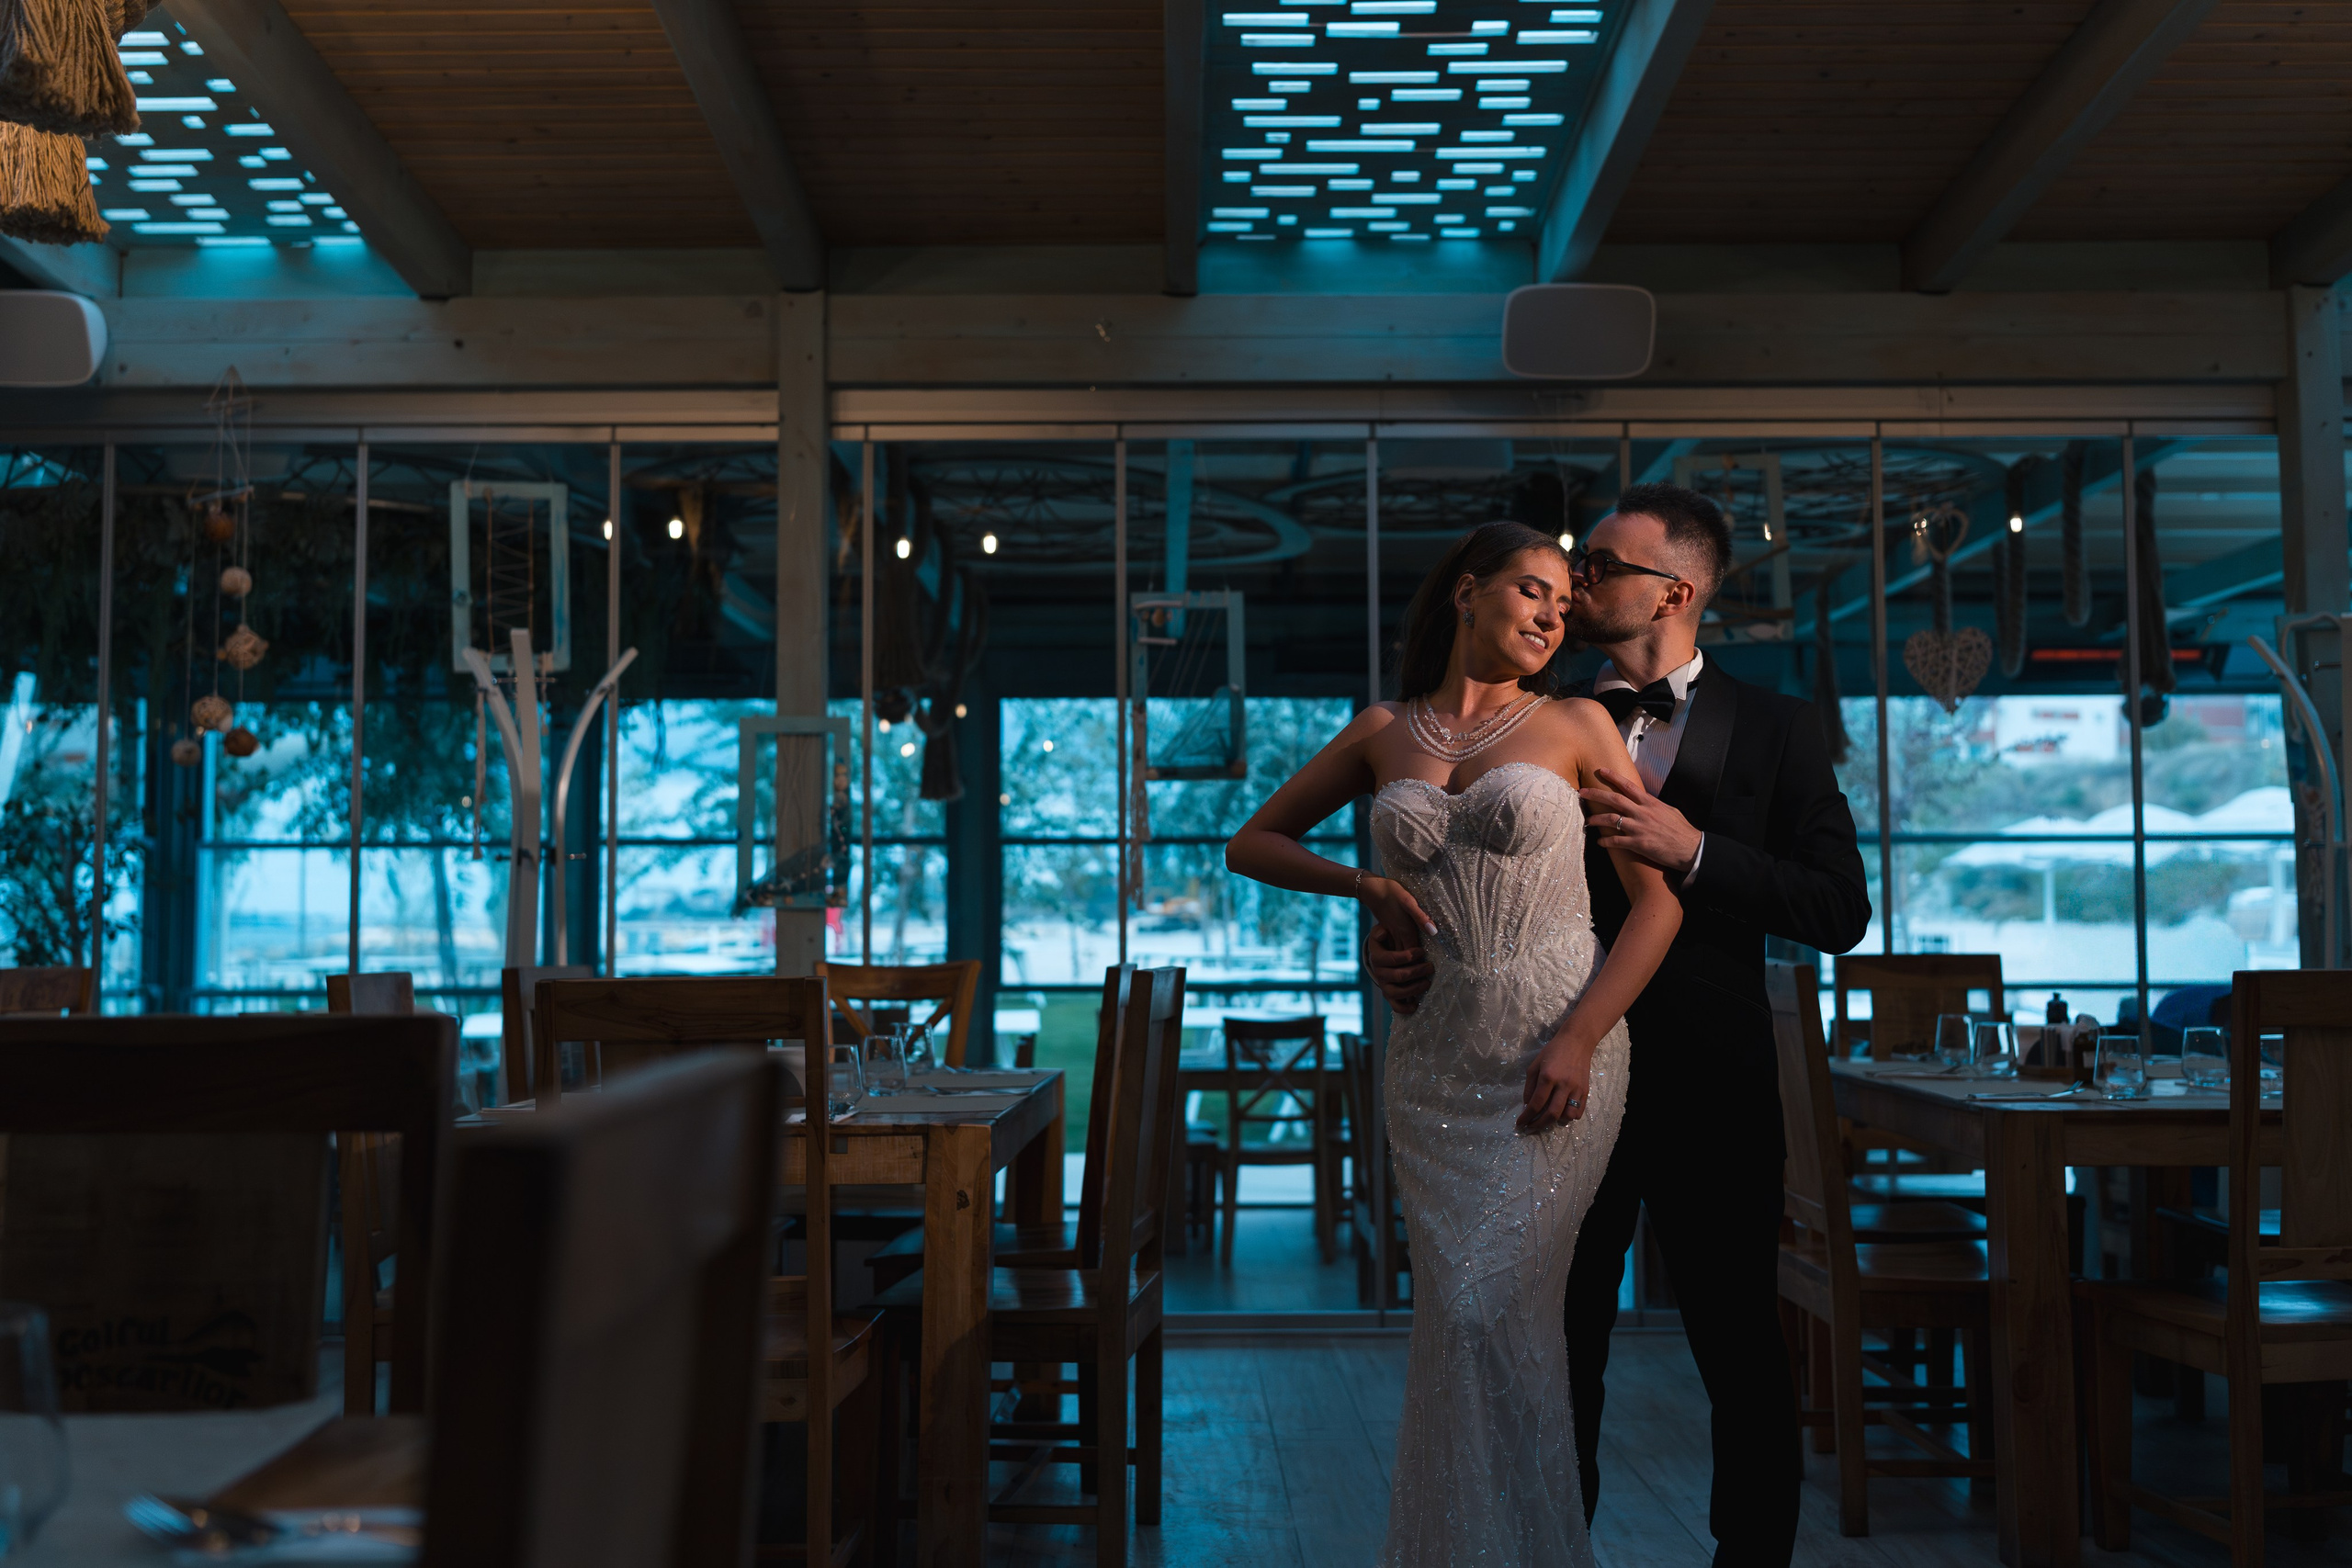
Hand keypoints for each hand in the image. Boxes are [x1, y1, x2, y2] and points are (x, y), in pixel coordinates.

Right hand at [1361, 884, 1435, 1013]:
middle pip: (1398, 976)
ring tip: (1427, 982)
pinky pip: (1393, 1001)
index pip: (1392, 959)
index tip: (1421, 952)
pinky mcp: (1388, 986)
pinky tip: (1416, 1005)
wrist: (1380, 920)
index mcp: (1376, 950)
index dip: (1409, 958)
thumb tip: (1433, 930)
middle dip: (1417, 973)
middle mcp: (1376, 966)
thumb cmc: (1392, 913)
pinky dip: (1403, 1006)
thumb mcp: (1404, 906)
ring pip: (1395, 991)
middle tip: (1430, 967)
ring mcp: (1381, 978)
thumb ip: (1417, 916)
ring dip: (1413, 989)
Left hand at [1520, 1036, 1592, 1129]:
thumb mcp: (1535, 1065)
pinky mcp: (1586, 1090)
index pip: (1536, 1103)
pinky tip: (1561, 1113)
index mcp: (1548, 1077)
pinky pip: (1579, 1111)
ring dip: (1556, 1121)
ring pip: (1567, 1115)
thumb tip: (1527, 1105)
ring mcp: (1576, 1089)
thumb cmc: (1552, 1051)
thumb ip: (1529, 1086)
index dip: (1526, 1116)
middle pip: (1552, 1114)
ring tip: (1547, 1118)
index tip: (1520, 1123)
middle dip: (1539, 1124)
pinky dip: (1569, 1116)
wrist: (1577, 1042)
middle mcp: (1563, 1084)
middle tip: (1531, 1127)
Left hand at [1578, 767, 1701, 875]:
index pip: (1628, 786)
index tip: (1601, 770)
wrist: (1691, 848)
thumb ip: (1654, 805)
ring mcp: (1639, 828)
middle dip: (1596, 794)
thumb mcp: (1669, 811)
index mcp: (1650, 803)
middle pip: (1614, 799)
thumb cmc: (1682, 830)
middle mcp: (1643, 813)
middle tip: (1581, 791)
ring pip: (1611, 819)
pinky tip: (1599, 842)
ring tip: (1587, 821)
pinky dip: (1606, 841)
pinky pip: (1616, 841)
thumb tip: (1644, 801)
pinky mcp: (1638, 844)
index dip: (1613, 777)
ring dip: (1596, 819)